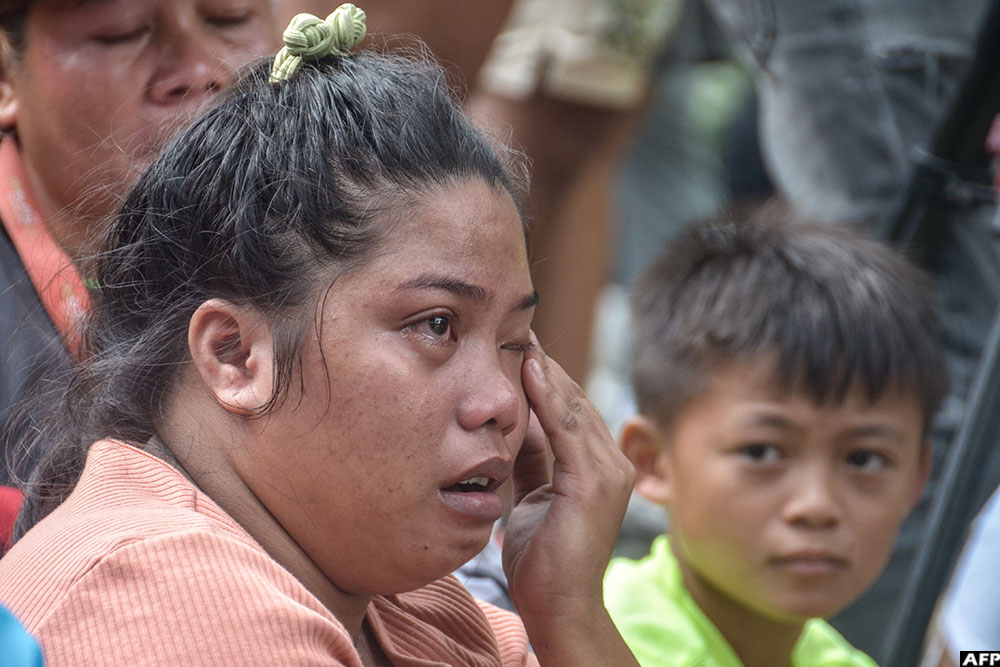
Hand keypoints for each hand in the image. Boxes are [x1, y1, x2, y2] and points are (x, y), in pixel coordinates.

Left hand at [502, 335, 636, 664]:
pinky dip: (546, 395)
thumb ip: (529, 460)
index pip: (569, 408)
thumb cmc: (541, 560)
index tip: (516, 344)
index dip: (544, 375)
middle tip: (515, 327)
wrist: (558, 608)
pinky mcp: (593, 483)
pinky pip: (566, 428)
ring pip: (572, 407)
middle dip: (543, 364)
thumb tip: (510, 424)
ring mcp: (608, 472)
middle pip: (573, 400)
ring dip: (544, 370)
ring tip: (518, 336)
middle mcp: (611, 463)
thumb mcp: (530, 497)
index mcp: (597, 466)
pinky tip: (528, 368)